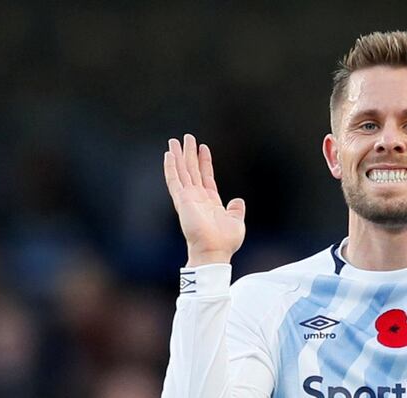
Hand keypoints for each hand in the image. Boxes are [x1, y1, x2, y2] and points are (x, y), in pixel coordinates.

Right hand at [164, 134, 245, 266]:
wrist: (215, 251)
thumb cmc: (225, 241)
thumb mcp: (236, 222)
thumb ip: (236, 210)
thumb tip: (238, 201)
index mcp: (210, 202)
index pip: (206, 176)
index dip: (205, 162)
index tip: (203, 147)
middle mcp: (197, 198)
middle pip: (192, 170)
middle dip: (189, 154)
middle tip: (187, 137)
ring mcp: (188, 198)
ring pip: (181, 172)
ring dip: (178, 156)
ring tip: (175, 140)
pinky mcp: (181, 200)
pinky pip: (174, 180)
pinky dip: (170, 167)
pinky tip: (168, 155)